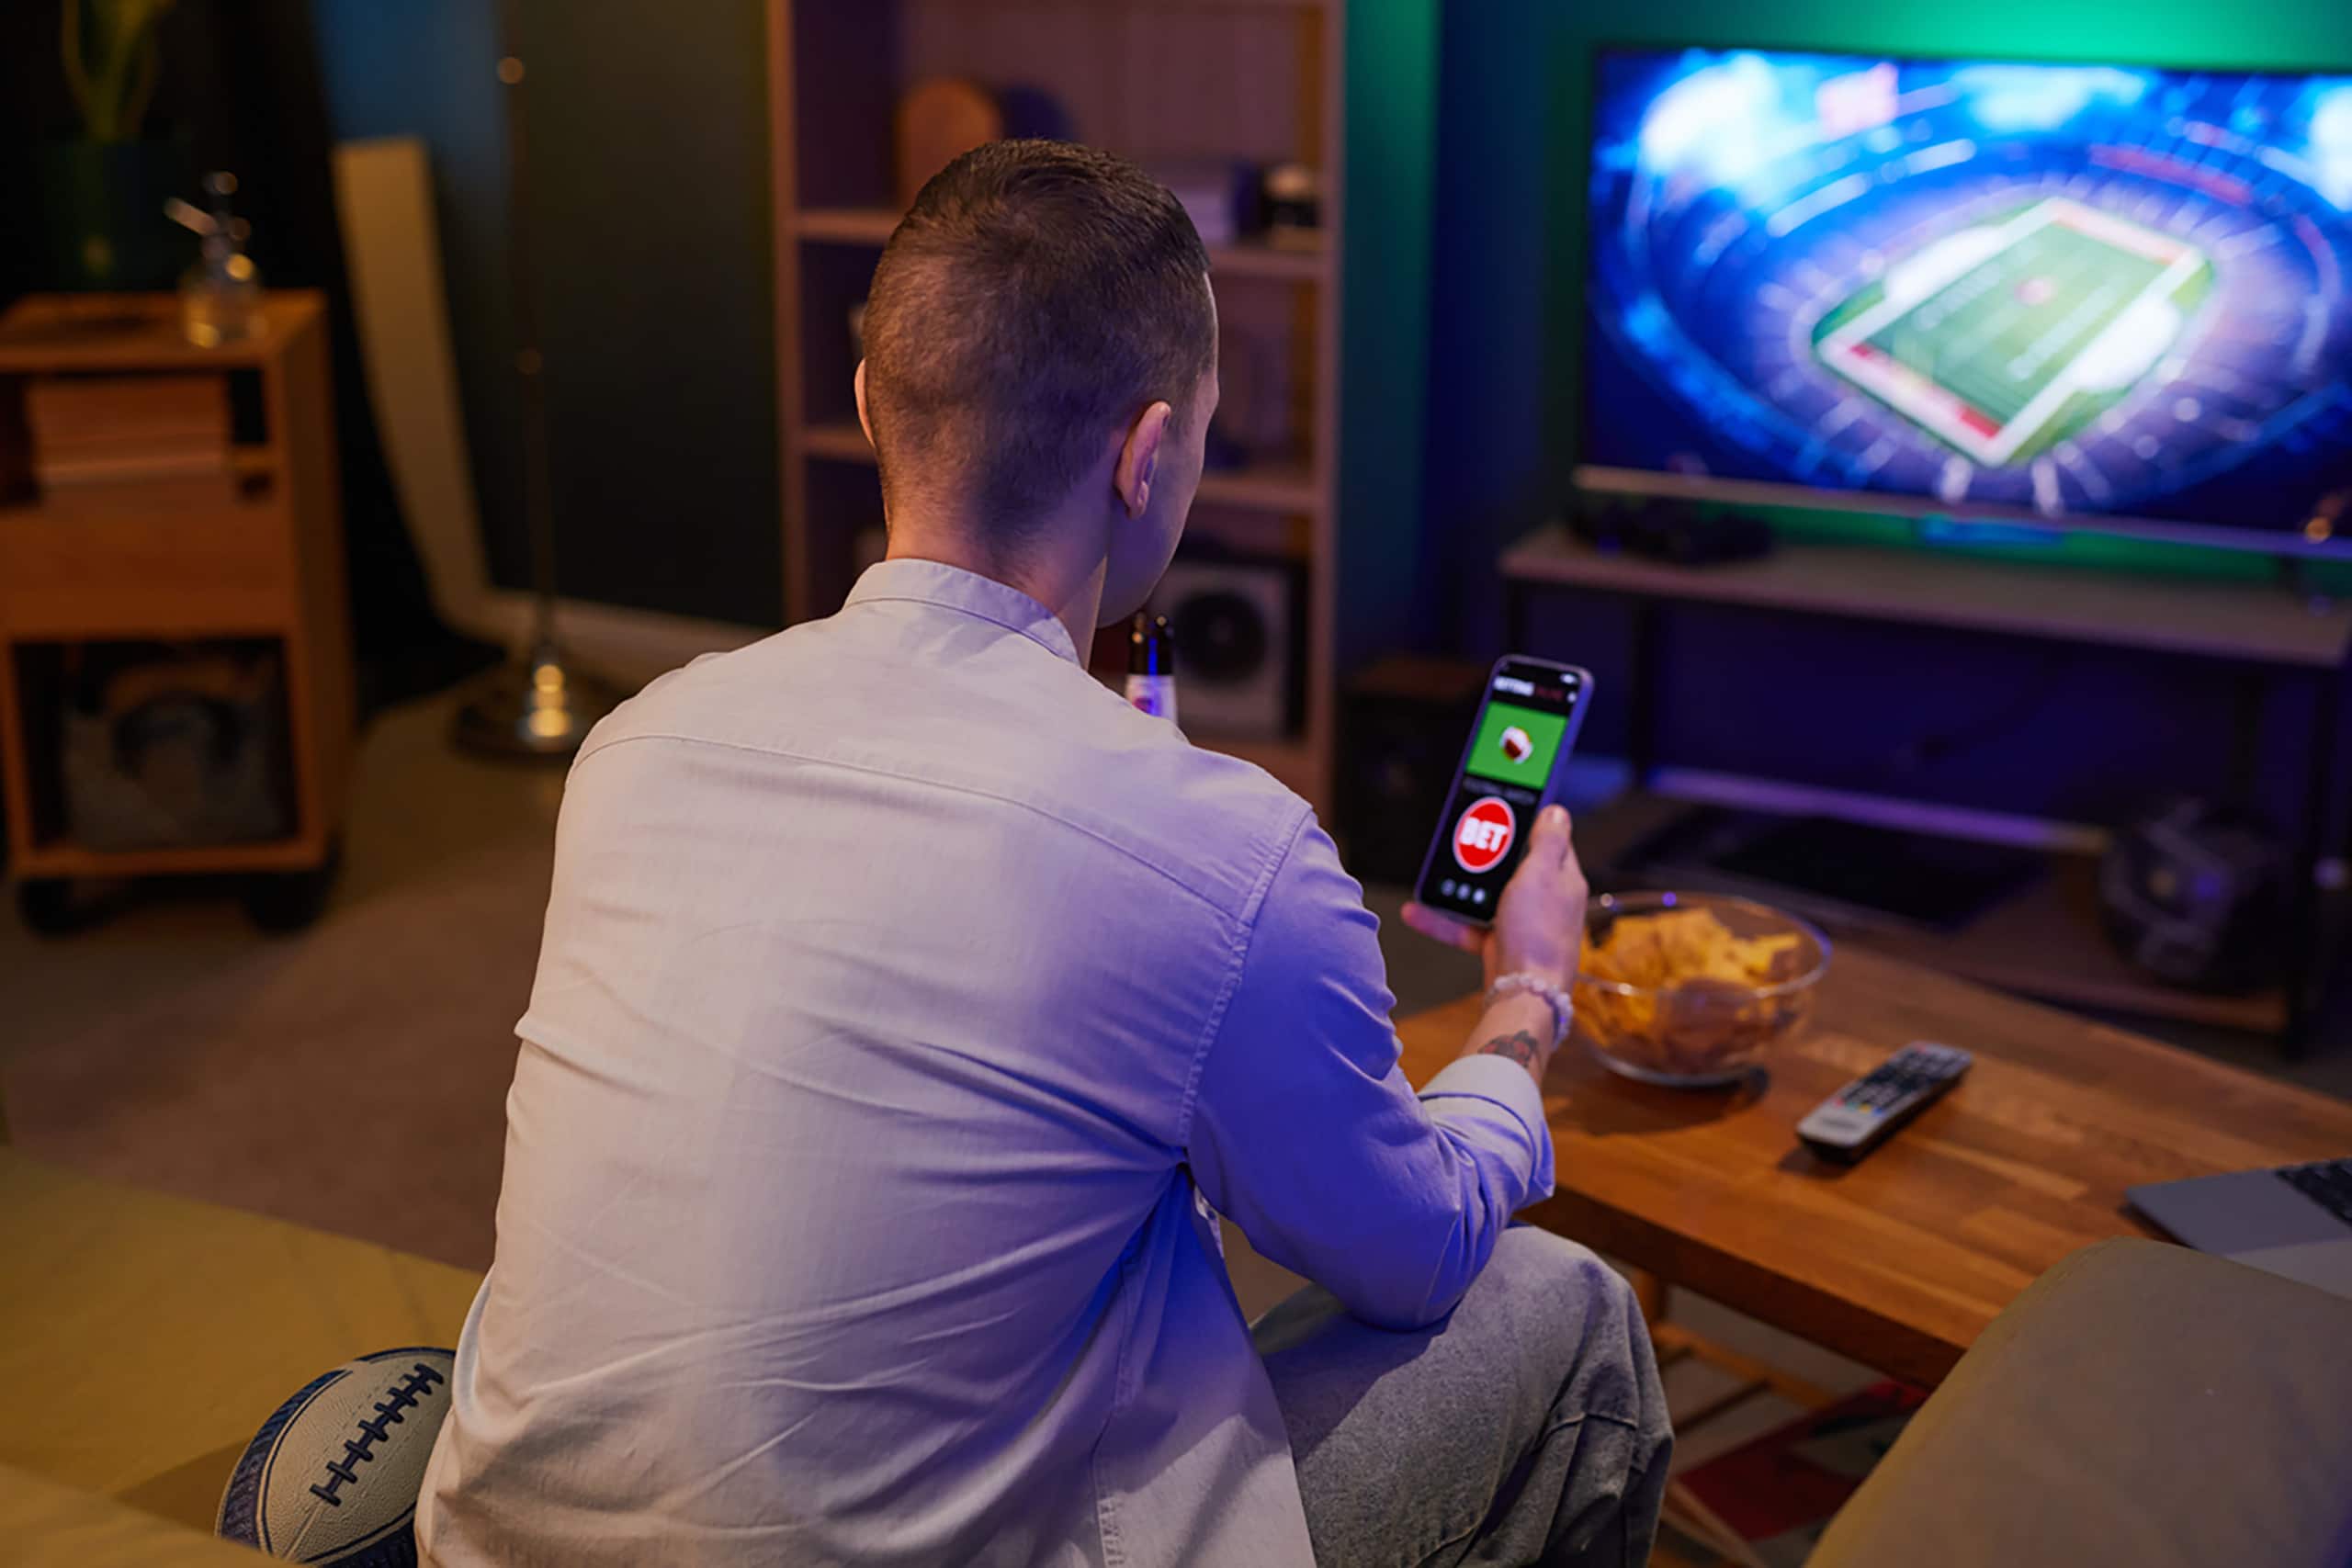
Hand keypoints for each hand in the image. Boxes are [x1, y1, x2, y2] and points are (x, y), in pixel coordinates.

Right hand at [1403, 805, 1587, 990]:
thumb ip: (1548, 840)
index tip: (1507, 808)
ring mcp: (1523, 923)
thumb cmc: (1538, 934)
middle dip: (1485, 855)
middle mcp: (1546, 900)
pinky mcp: (1500, 944)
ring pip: (1487, 896)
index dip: (1529, 823)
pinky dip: (1444, 920)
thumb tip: (1556, 810)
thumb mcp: (1541, 874)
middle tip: (1462, 839)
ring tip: (1434, 874)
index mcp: (1563, 878)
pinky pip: (1468, 926)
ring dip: (1459, 887)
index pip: (1550, 840)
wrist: (1524, 994)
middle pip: (1514, 867)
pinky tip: (1418, 912)